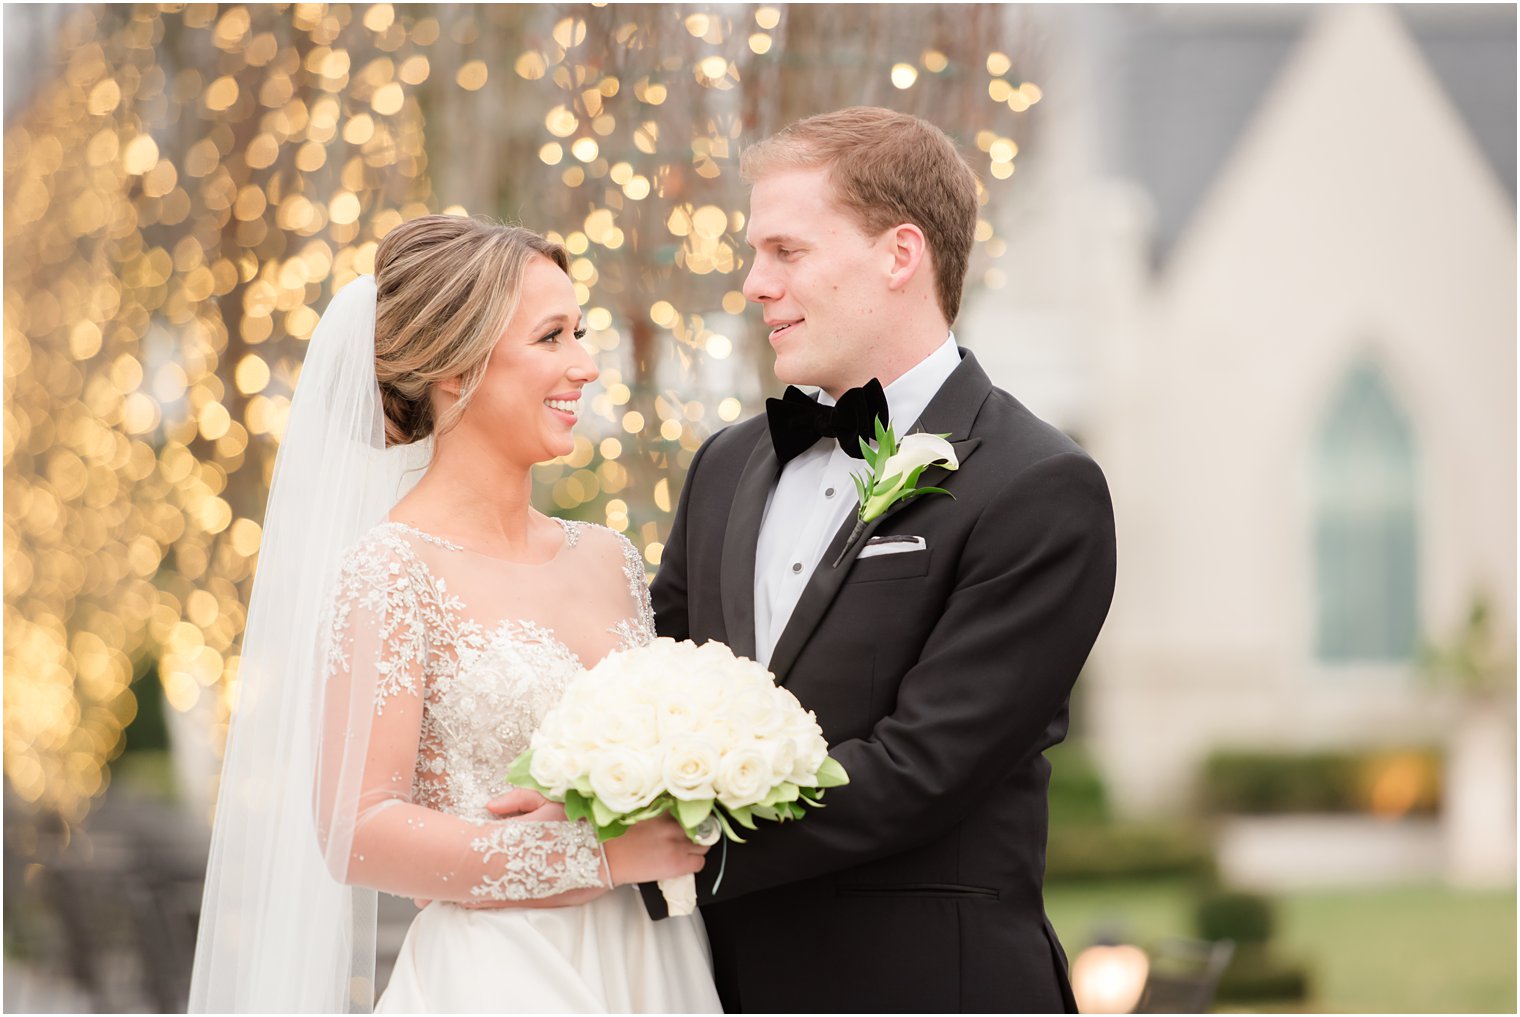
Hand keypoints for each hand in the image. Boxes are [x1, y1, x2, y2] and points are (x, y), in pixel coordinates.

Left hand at [413, 791, 569, 907]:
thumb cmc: (581, 822)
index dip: (445, 858)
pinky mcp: (536, 898)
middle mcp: (513, 865)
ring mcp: (523, 885)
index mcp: (513, 838)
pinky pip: (503, 903)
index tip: (423, 865)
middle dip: (444, 885)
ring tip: (434, 903)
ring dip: (459, 897)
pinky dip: (483, 904)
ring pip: (482, 894)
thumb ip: (519, 799)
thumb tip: (489, 806)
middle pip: (471, 876)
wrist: (611, 853)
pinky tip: (467, 906)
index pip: (471, 848)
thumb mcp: (550, 800)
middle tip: (418, 896)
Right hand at [603, 816, 710, 886]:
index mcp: (663, 813)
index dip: (692, 818)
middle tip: (689, 839)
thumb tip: (673, 815)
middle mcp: (672, 827)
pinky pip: (700, 863)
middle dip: (696, 834)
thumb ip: (660, 816)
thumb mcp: (641, 818)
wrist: (608, 859)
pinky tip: (684, 864)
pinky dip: (695, 864)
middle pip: (701, 828)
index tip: (693, 821)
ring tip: (686, 852)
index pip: (690, 811)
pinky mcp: (678, 864)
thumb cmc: (619, 840)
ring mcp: (677, 845)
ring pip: (704, 846)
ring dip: (697, 849)